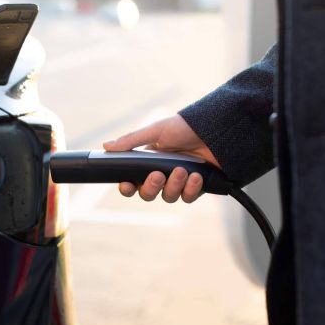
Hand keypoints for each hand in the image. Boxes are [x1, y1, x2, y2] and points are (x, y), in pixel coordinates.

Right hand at [103, 114, 220, 202]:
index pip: (132, 180)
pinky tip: (196, 176)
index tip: (126, 185)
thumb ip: (131, 141)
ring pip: (168, 197)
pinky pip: (188, 197)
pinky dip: (191, 189)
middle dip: (151, 187)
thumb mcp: (156, 131)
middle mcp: (162, 173)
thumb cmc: (185, 127)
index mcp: (148, 160)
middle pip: (148, 193)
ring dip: (174, 186)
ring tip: (182, 170)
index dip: (127, 186)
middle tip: (158, 175)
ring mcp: (180, 181)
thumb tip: (106, 146)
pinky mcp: (197, 187)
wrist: (218, 130)